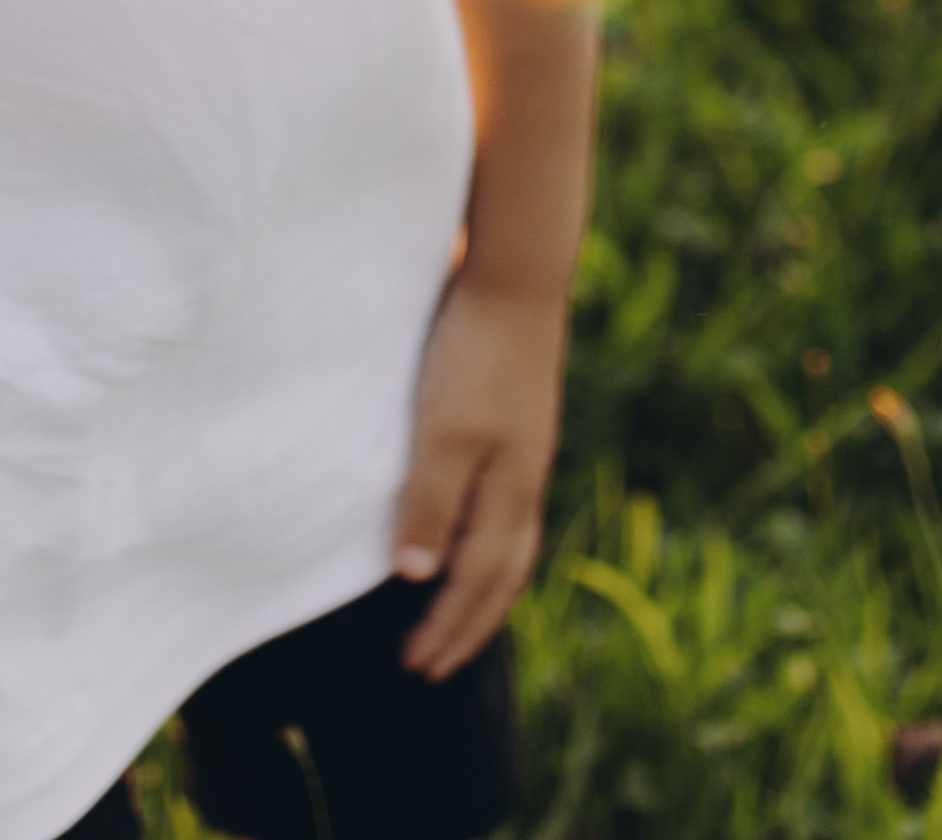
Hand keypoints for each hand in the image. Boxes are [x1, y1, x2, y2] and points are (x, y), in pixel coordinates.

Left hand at [389, 276, 567, 678]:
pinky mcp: (517, 419)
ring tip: (454, 611)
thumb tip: (416, 577)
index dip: (447, 626)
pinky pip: (505, 504)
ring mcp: (525, 448)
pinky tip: (466, 525)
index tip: (415, 666)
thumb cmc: (474, 353)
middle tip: (434, 664)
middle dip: (468, 623)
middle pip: (503, 573)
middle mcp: (524, 478)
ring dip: (481, 586)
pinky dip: (486, 538)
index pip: (478, 582)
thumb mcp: (443, 430)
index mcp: (509, 490)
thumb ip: (431, 501)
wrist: (513, 275)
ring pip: (510, 540)